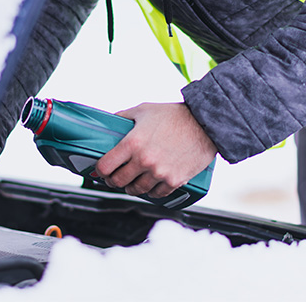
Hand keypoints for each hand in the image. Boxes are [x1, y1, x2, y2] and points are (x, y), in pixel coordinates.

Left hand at [94, 102, 215, 197]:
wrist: (206, 124)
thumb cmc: (175, 115)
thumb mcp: (143, 110)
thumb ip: (123, 117)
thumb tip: (109, 123)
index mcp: (132, 143)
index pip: (105, 166)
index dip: (99, 170)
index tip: (100, 170)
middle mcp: (144, 160)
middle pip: (117, 181)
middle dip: (113, 180)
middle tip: (114, 177)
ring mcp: (159, 173)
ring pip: (136, 190)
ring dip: (130, 187)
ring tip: (131, 181)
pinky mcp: (174, 181)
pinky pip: (156, 194)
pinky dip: (150, 191)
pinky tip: (149, 185)